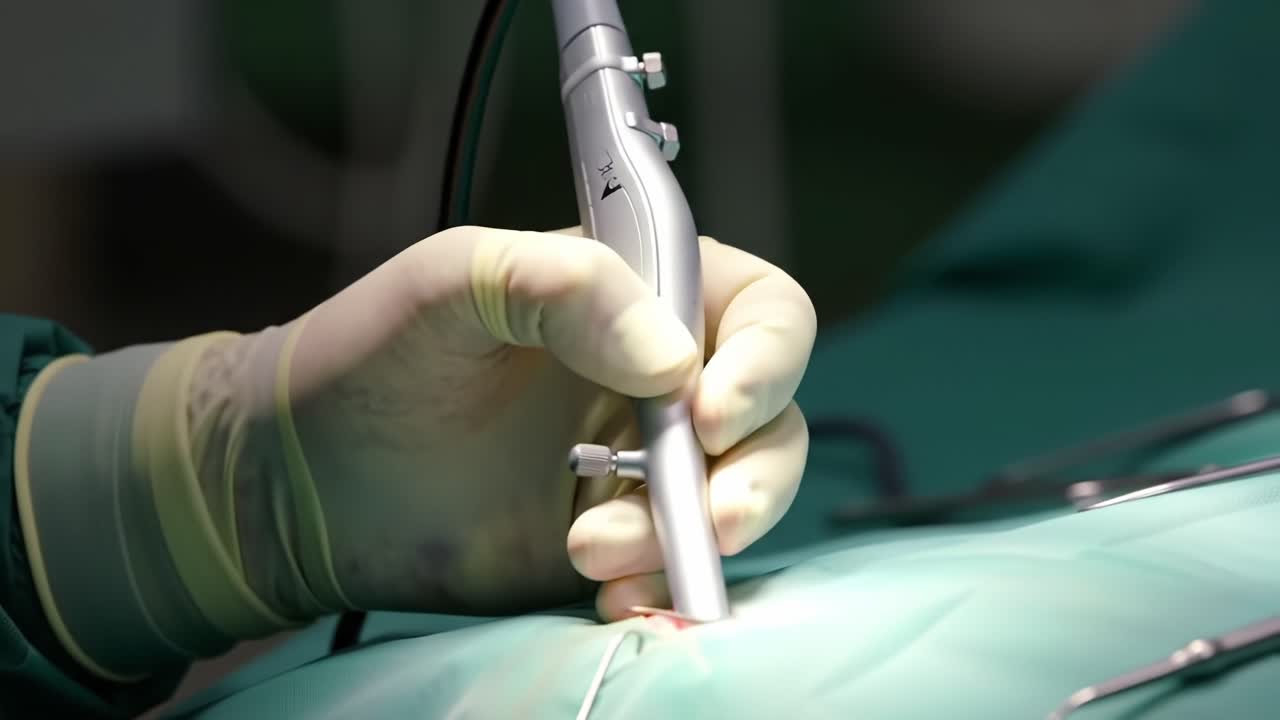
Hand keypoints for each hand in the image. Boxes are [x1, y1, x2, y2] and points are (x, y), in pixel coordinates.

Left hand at [220, 224, 814, 621]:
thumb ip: (562, 285)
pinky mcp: (612, 534)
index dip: (765, 361)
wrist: (304, 481)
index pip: (760, 311)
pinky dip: (661, 582)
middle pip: (771, 418)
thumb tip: (671, 361)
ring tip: (592, 550)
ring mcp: (639, 462)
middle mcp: (654, 376)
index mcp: (637, 294)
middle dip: (753, 474)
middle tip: (706, 514)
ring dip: (688, 534)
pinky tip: (607, 589)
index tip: (712, 411)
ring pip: (734, 498)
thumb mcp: (453, 281)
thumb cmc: (371, 357)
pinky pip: (676, 562)